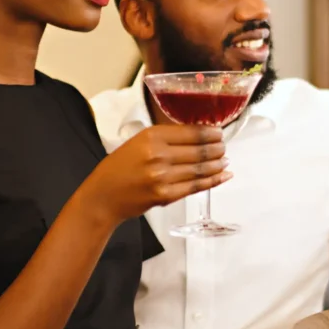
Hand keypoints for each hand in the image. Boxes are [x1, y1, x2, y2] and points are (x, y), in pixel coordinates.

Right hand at [84, 125, 230, 223]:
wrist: (103, 196)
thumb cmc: (119, 168)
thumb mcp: (138, 142)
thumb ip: (164, 138)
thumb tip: (195, 136)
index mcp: (151, 136)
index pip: (191, 132)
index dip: (210, 133)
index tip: (218, 133)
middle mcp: (158, 154)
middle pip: (199, 150)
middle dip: (217, 149)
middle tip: (224, 147)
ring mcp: (162, 176)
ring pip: (200, 169)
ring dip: (217, 165)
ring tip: (225, 161)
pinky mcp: (165, 195)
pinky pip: (195, 187)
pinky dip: (212, 181)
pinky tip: (223, 176)